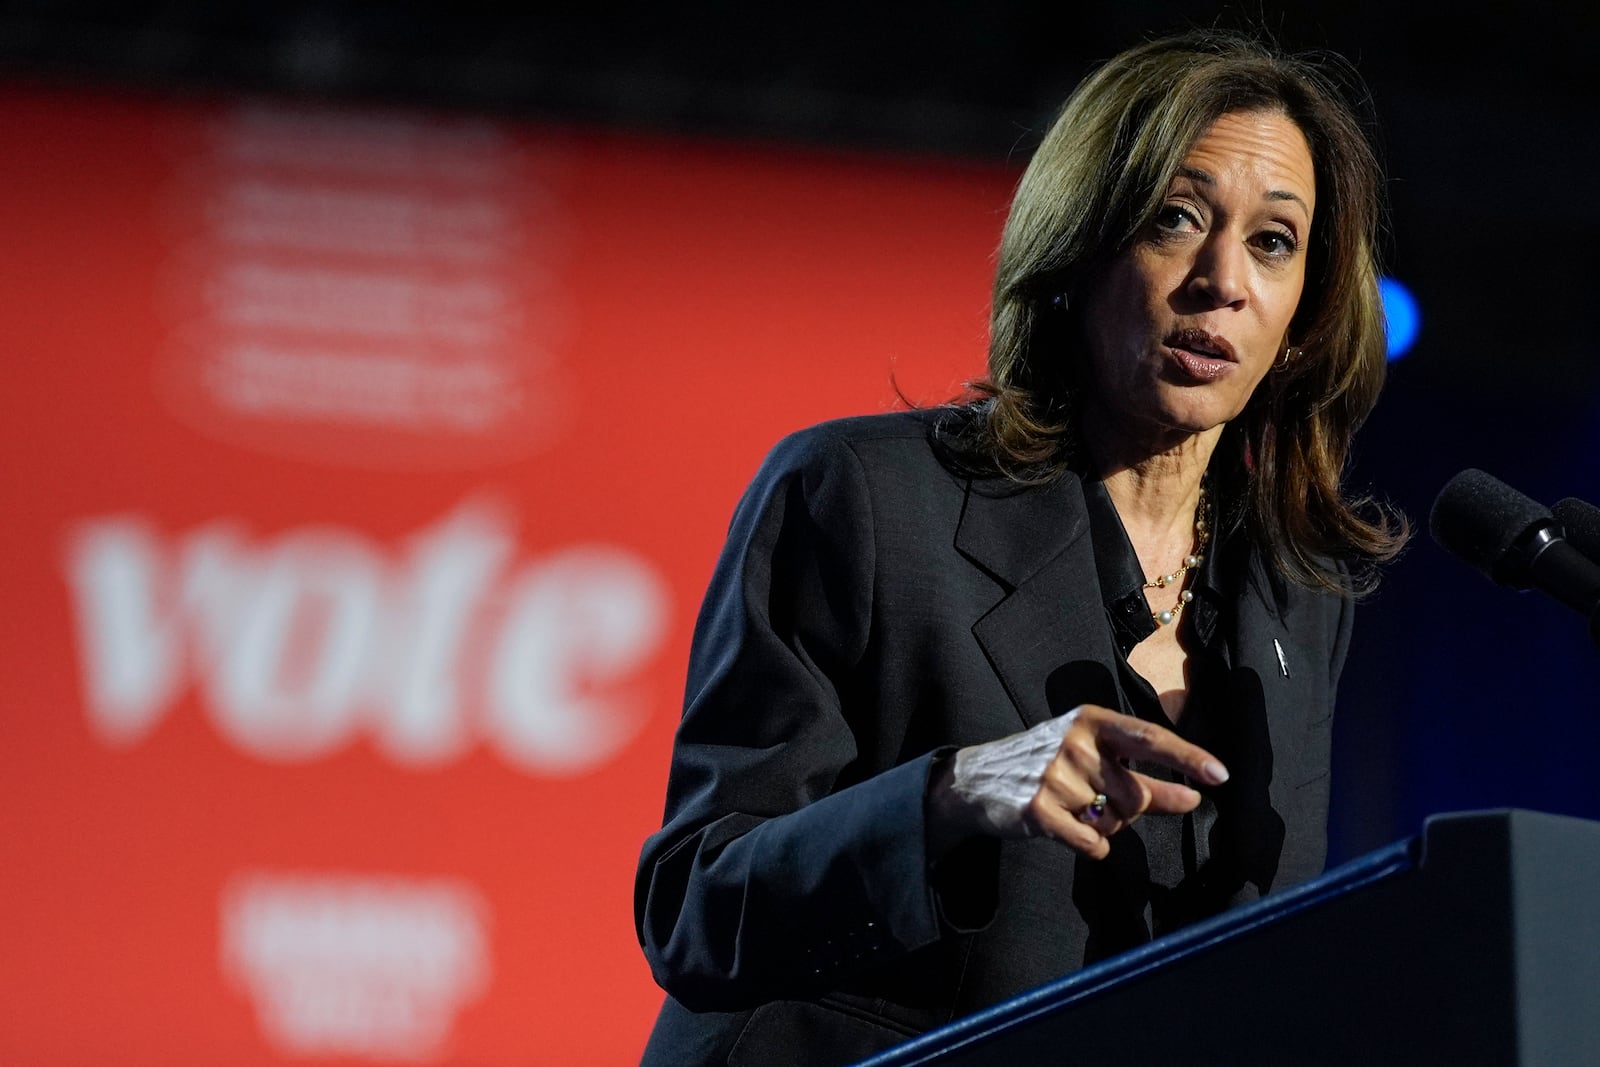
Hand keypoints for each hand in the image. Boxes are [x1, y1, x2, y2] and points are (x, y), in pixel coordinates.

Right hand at [927, 705, 1228, 859]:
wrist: (975, 780)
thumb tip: (1196, 796)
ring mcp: (1054, 777)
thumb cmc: (1045, 763)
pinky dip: (1088, 844)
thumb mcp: (1092, 756)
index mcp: (1090, 720)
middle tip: (1092, 797)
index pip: (1150, 739)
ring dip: (1103, 825)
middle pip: (1137, 795)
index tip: (1220, 775)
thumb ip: (1146, 776)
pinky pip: (1093, 843)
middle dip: (1126, 808)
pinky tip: (1065, 827)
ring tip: (1070, 807)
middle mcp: (1074, 743)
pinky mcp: (1039, 812)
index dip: (1187, 758)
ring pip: (1115, 822)